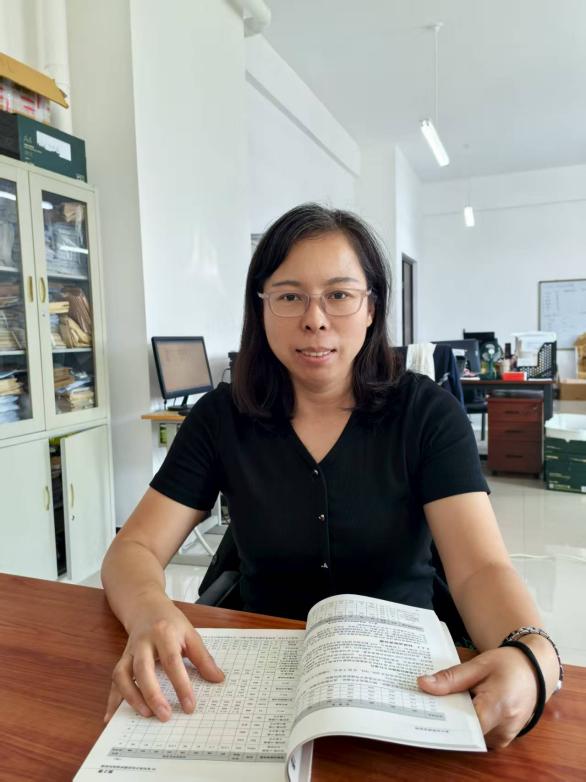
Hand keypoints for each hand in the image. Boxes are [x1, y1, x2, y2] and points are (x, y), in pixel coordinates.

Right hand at [104, 595, 223, 722]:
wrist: (145, 606)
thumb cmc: (170, 622)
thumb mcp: (190, 633)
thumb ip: (203, 657)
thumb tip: (218, 679)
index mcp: (164, 634)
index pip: (172, 661)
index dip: (181, 685)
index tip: (189, 706)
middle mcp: (143, 643)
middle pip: (143, 669)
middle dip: (153, 694)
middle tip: (165, 716)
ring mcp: (129, 652)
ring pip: (123, 675)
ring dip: (131, 697)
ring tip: (146, 715)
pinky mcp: (121, 660)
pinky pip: (114, 681)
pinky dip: (112, 700)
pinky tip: (111, 718)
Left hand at [417, 646, 539, 747]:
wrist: (534, 671)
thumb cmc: (507, 665)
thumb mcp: (478, 665)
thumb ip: (451, 678)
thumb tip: (423, 684)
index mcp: (498, 707)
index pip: (463, 724)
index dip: (442, 717)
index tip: (423, 708)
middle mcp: (504, 728)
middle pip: (465, 730)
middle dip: (446, 717)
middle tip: (426, 702)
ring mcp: (505, 737)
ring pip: (470, 734)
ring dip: (457, 720)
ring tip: (442, 702)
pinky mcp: (503, 739)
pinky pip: (479, 735)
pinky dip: (468, 723)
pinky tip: (459, 708)